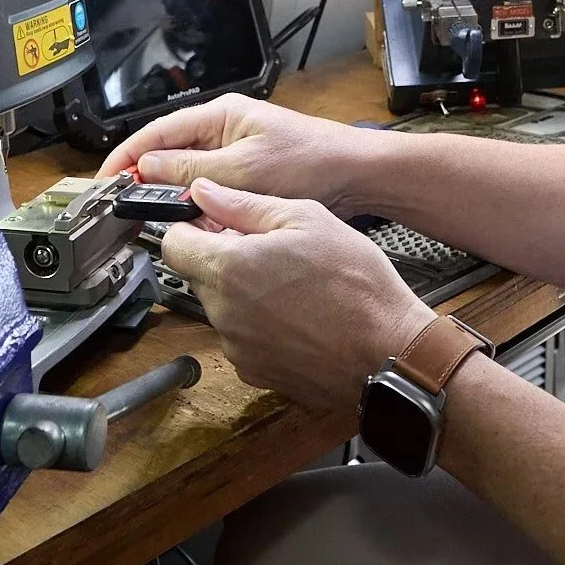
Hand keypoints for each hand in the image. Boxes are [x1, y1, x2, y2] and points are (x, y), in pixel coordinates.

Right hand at [97, 93, 384, 216]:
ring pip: (188, 175)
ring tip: (151, 220)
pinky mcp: (248, 177)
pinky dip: (195, 206)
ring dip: (170, 196)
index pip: (155, 133)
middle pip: (168, 153)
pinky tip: (190, 225)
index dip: (125, 157)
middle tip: (122, 208)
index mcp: (217, 116)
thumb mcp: (242, 170)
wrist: (360, 177)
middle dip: (143, 179)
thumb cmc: (309, 163)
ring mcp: (235, 153)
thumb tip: (146, 169)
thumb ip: (190, 170)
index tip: (105, 183)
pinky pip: (210, 190)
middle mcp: (222, 130)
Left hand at [163, 178, 432, 411]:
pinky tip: (296, 315)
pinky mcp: (256, 373)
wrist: (393, 353)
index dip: (192, 227)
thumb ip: (243, 205)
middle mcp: (222, 313)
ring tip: (290, 283)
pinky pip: (241, 338)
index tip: (216, 222)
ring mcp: (238, 348)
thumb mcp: (304, 218)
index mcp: (227, 269)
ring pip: (220, 307)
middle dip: (220, 258)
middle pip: (197, 274)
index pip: (172, 243)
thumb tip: (201, 190)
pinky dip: (258, 325)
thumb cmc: (356, 283)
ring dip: (241, 292)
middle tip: (265, 249)